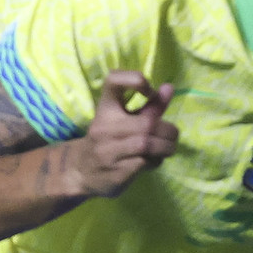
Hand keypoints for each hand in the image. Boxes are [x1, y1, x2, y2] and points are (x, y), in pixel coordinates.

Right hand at [73, 72, 176, 196]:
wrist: (80, 172)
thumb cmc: (108, 140)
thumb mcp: (126, 120)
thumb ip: (150, 106)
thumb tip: (170, 87)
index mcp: (105, 108)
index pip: (113, 81)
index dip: (135, 80)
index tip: (149, 92)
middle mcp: (103, 127)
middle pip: (147, 123)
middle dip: (168, 131)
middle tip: (172, 136)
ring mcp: (106, 151)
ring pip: (146, 144)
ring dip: (166, 147)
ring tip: (168, 148)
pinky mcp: (114, 172)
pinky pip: (144, 162)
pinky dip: (156, 161)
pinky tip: (154, 160)